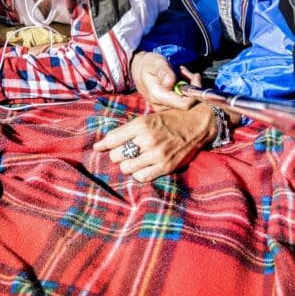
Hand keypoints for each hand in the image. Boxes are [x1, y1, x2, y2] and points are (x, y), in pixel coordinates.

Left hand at [93, 104, 215, 181]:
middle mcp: (148, 139)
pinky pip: (141, 177)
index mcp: (141, 124)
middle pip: (116, 155)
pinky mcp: (166, 166)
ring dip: (127, 165)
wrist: (196, 124)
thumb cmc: (169, 120)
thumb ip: (126, 130)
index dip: (103, 145)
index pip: (112, 139)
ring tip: (134, 159)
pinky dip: (138, 174)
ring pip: (126, 168)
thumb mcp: (147, 118)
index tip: (98, 147)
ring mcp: (157, 154)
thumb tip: (100, 144)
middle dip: (116, 154)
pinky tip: (143, 167)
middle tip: (123, 152)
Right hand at [130, 51, 196, 111]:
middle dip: (190, 86)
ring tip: (180, 72)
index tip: (196, 77)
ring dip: (186, 85)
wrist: (138, 68)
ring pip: (184, 100)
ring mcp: (163, 106)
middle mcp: (160, 105)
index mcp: (158, 96)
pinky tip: (178, 78)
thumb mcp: (157, 63)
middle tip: (185, 72)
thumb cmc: (148, 64)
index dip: (194, 93)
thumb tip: (171, 82)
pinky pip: (180, 99)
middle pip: (186, 102)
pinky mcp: (165, 105)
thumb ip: (164, 72)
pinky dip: (183, 88)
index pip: (184, 104)